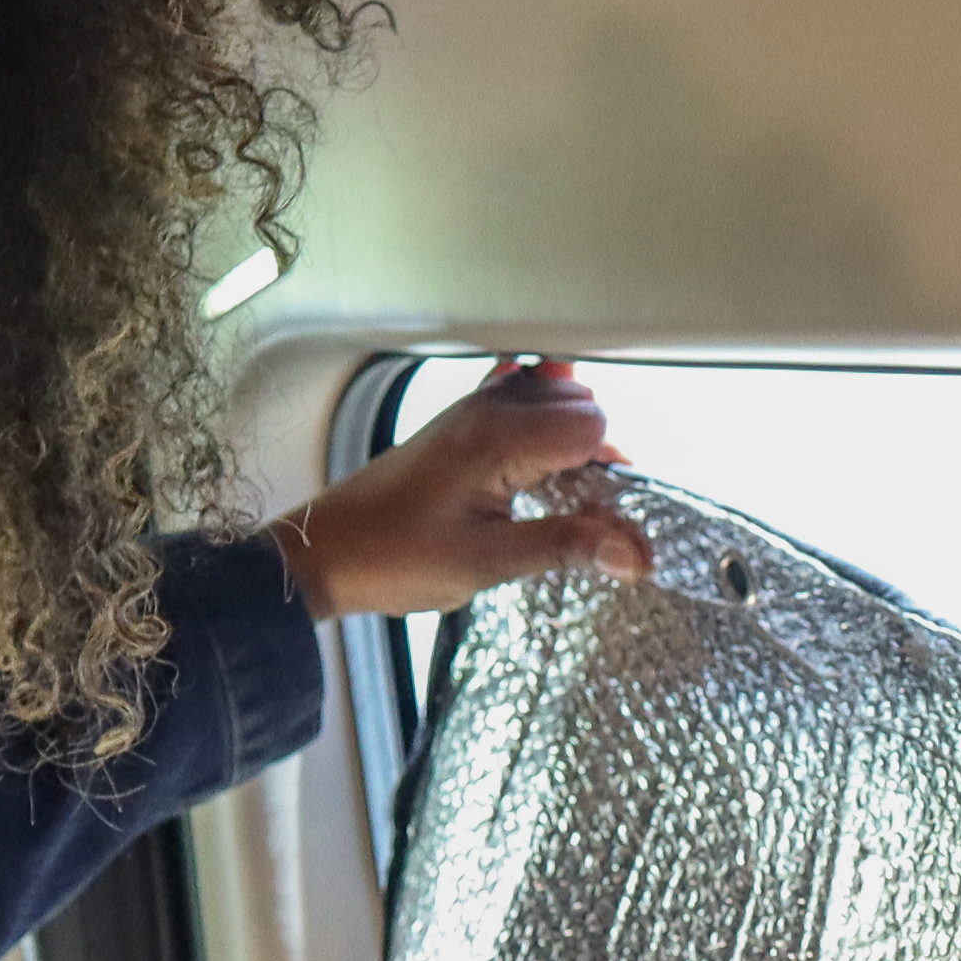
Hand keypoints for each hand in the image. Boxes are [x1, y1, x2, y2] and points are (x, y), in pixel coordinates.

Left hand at [275, 359, 653, 619]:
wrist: (326, 553)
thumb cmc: (394, 558)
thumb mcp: (488, 563)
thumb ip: (565, 547)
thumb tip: (634, 552)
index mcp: (497, 436)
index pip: (592, 425)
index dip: (608, 473)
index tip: (601, 517)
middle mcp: (486, 409)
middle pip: (580, 405)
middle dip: (595, 455)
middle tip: (584, 513)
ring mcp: (469, 410)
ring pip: (552, 398)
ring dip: (569, 439)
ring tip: (558, 494)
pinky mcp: (456, 422)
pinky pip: (517, 397)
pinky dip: (537, 422)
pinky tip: (534, 461)